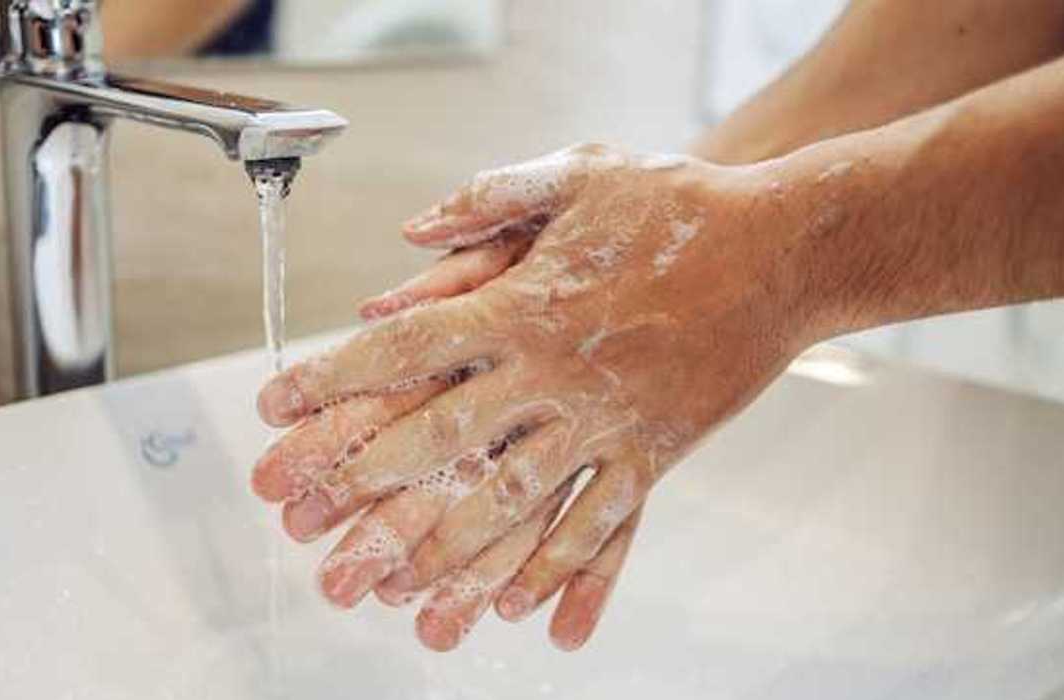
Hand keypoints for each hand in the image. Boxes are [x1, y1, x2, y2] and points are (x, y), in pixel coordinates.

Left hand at [253, 143, 822, 650]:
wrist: (787, 249)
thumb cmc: (681, 206)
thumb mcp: (580, 172)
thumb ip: (488, 200)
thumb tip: (408, 234)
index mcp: (524, 305)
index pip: (404, 348)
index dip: (332, 382)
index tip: (276, 411)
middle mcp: (553, 373)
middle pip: (442, 441)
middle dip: (367, 490)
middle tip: (309, 535)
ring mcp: (605, 422)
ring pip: (512, 503)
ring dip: (449, 554)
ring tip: (395, 597)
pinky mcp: (655, 453)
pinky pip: (598, 524)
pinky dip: (558, 572)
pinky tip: (519, 610)